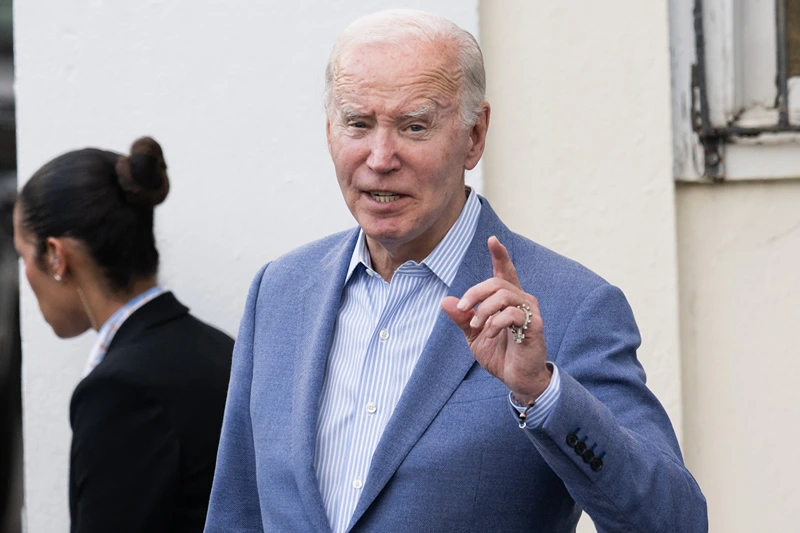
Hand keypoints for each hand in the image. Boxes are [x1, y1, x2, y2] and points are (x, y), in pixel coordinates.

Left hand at [442, 236, 550, 403]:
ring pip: (504, 294)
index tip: (492, 239)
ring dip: (484, 309)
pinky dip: (496, 322)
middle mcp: (521, 301)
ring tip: (476, 325)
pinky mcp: (534, 326)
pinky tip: (491, 333)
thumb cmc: (500, 354)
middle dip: (475, 292)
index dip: (499, 254)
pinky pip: (513, 314)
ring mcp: (530, 312)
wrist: (518, 379)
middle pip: (497, 282)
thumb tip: (445, 301)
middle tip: (462, 307)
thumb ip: (462, 318)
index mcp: (507, 300)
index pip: (504, 271)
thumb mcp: (474, 335)